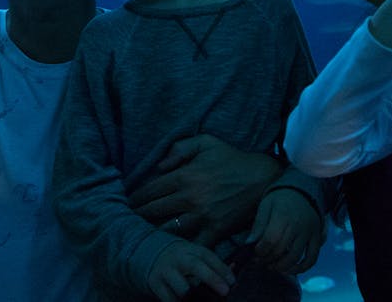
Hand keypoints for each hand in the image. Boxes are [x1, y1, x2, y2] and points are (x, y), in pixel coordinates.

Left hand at [129, 135, 283, 246]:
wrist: (262, 178)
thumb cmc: (233, 159)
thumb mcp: (207, 142)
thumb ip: (180, 148)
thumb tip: (160, 166)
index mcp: (185, 176)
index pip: (150, 190)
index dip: (135, 197)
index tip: (129, 202)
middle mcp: (190, 197)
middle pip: (153, 211)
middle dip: (138, 215)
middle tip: (129, 219)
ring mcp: (202, 216)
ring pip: (167, 230)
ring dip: (152, 232)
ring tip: (144, 234)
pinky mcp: (215, 230)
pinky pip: (193, 244)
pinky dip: (181, 248)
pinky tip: (171, 249)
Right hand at [146, 240, 233, 301]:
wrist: (155, 256)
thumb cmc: (184, 260)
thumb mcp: (198, 256)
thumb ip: (215, 266)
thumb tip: (233, 274)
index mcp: (191, 249)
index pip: (208, 256)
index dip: (221, 269)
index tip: (232, 282)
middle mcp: (179, 258)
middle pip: (195, 265)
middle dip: (212, 278)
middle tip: (225, 291)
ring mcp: (166, 271)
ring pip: (182, 288)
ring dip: (195, 297)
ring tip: (205, 301)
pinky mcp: (156, 285)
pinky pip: (170, 300)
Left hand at [248, 189, 323, 274]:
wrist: (304, 190)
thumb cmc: (281, 198)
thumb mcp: (266, 205)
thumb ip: (258, 224)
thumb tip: (249, 244)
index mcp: (283, 215)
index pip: (270, 240)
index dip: (260, 251)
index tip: (254, 253)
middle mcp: (298, 225)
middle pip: (280, 250)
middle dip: (266, 260)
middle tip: (259, 261)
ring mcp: (309, 232)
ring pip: (295, 257)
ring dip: (281, 267)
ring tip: (271, 266)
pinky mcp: (317, 238)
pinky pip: (312, 258)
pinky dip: (302, 268)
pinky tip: (290, 270)